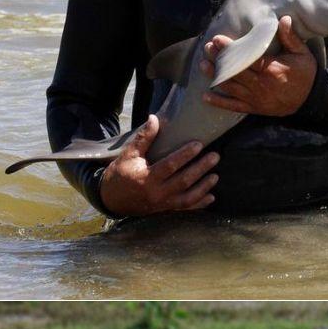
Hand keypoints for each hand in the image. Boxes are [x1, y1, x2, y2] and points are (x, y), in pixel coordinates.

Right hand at [98, 114, 219, 217]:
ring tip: (215, 175)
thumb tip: (154, 118)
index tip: (199, 144)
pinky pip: (185, 209)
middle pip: (184, 181)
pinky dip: (199, 204)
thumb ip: (144, 138)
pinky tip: (211, 197)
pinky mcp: (165, 210)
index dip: (185, 155)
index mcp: (147, 178)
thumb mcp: (129, 154)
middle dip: (201, 168)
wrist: (111, 199)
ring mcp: (162, 204)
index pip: (170, 165)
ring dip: (203, 187)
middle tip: (215, 156)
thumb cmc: (120, 174)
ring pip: (188, 197)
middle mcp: (157, 193)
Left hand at [203, 17, 316, 123]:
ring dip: (215, 76)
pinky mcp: (254, 108)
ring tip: (203, 65)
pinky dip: (219, 102)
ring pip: (230, 87)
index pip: (246, 58)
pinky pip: (233, 106)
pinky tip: (206, 96)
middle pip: (234, 71)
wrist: (311, 100)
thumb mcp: (302, 53)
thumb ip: (291, 37)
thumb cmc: (305, 74)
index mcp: (271, 69)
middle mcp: (260, 85)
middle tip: (207, 48)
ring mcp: (255, 98)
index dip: (230, 49)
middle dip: (219, 59)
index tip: (217, 39)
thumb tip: (284, 19)